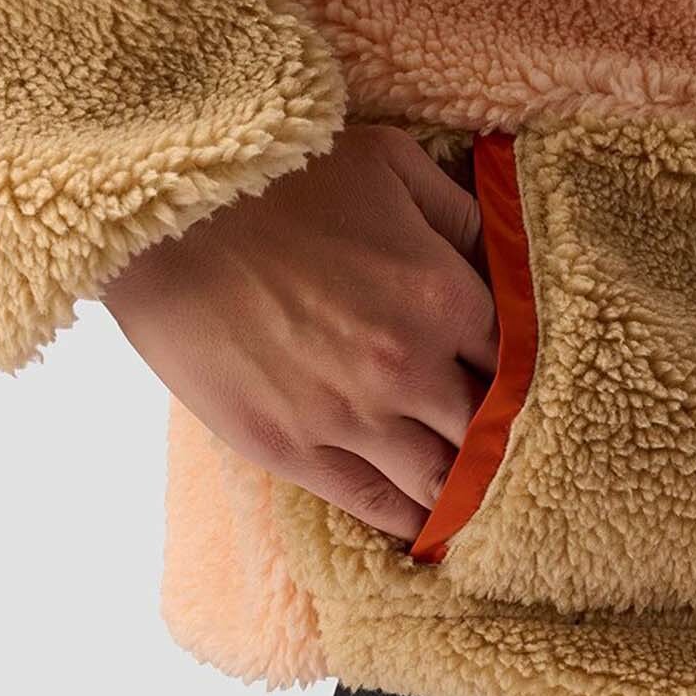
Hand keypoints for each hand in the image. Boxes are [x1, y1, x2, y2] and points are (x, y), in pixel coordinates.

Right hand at [104, 124, 498, 541]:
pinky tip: (428, 531)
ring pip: (440, 479)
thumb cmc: (281, 176)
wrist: (163, 212)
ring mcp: (350, 415)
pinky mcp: (291, 448)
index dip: (527, 376)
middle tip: (519, 452)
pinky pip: (373, 504)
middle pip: (489, 428)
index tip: (532, 388)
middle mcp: (410, 367)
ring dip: (466, 490)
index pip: (520, 361)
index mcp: (444, 297)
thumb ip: (462, 214)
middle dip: (506, 439)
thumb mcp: (393, 164)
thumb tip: (507, 253)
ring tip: (483, 501)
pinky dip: (409, 522)